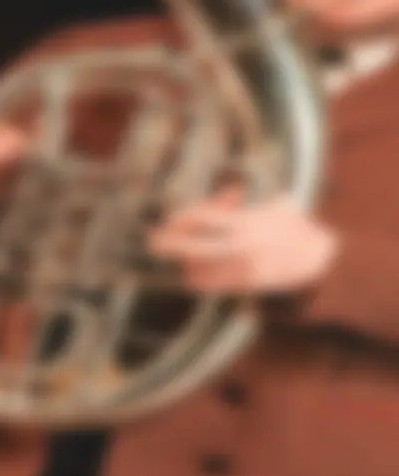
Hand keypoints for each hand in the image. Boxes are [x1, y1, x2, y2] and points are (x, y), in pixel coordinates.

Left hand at [147, 189, 337, 292]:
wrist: (323, 262)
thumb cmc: (298, 230)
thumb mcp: (280, 207)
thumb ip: (250, 203)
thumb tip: (231, 191)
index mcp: (247, 223)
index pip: (204, 217)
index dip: (183, 218)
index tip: (169, 218)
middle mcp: (241, 246)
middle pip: (193, 245)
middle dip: (170, 243)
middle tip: (152, 241)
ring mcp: (242, 267)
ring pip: (200, 267)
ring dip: (187, 262)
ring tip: (181, 258)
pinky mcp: (246, 284)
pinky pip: (214, 284)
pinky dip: (200, 278)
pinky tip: (194, 274)